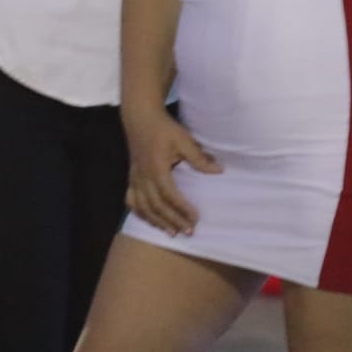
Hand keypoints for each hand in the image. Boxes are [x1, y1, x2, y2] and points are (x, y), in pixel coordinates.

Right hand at [123, 108, 221, 237]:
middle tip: (189, 231)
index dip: (182, 209)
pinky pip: (132, 201)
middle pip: (157, 206)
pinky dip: (140, 213)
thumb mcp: (184, 140)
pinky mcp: (131, 178)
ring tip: (172, 233)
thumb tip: (219, 171)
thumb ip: (199, 158)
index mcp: (156, 169)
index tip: (196, 218)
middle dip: (173, 220)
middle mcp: (144, 177)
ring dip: (157, 222)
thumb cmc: (164, 129)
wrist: (140, 118)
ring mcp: (135, 179)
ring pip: (143, 207)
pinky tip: (150, 220)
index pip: (170, 195)